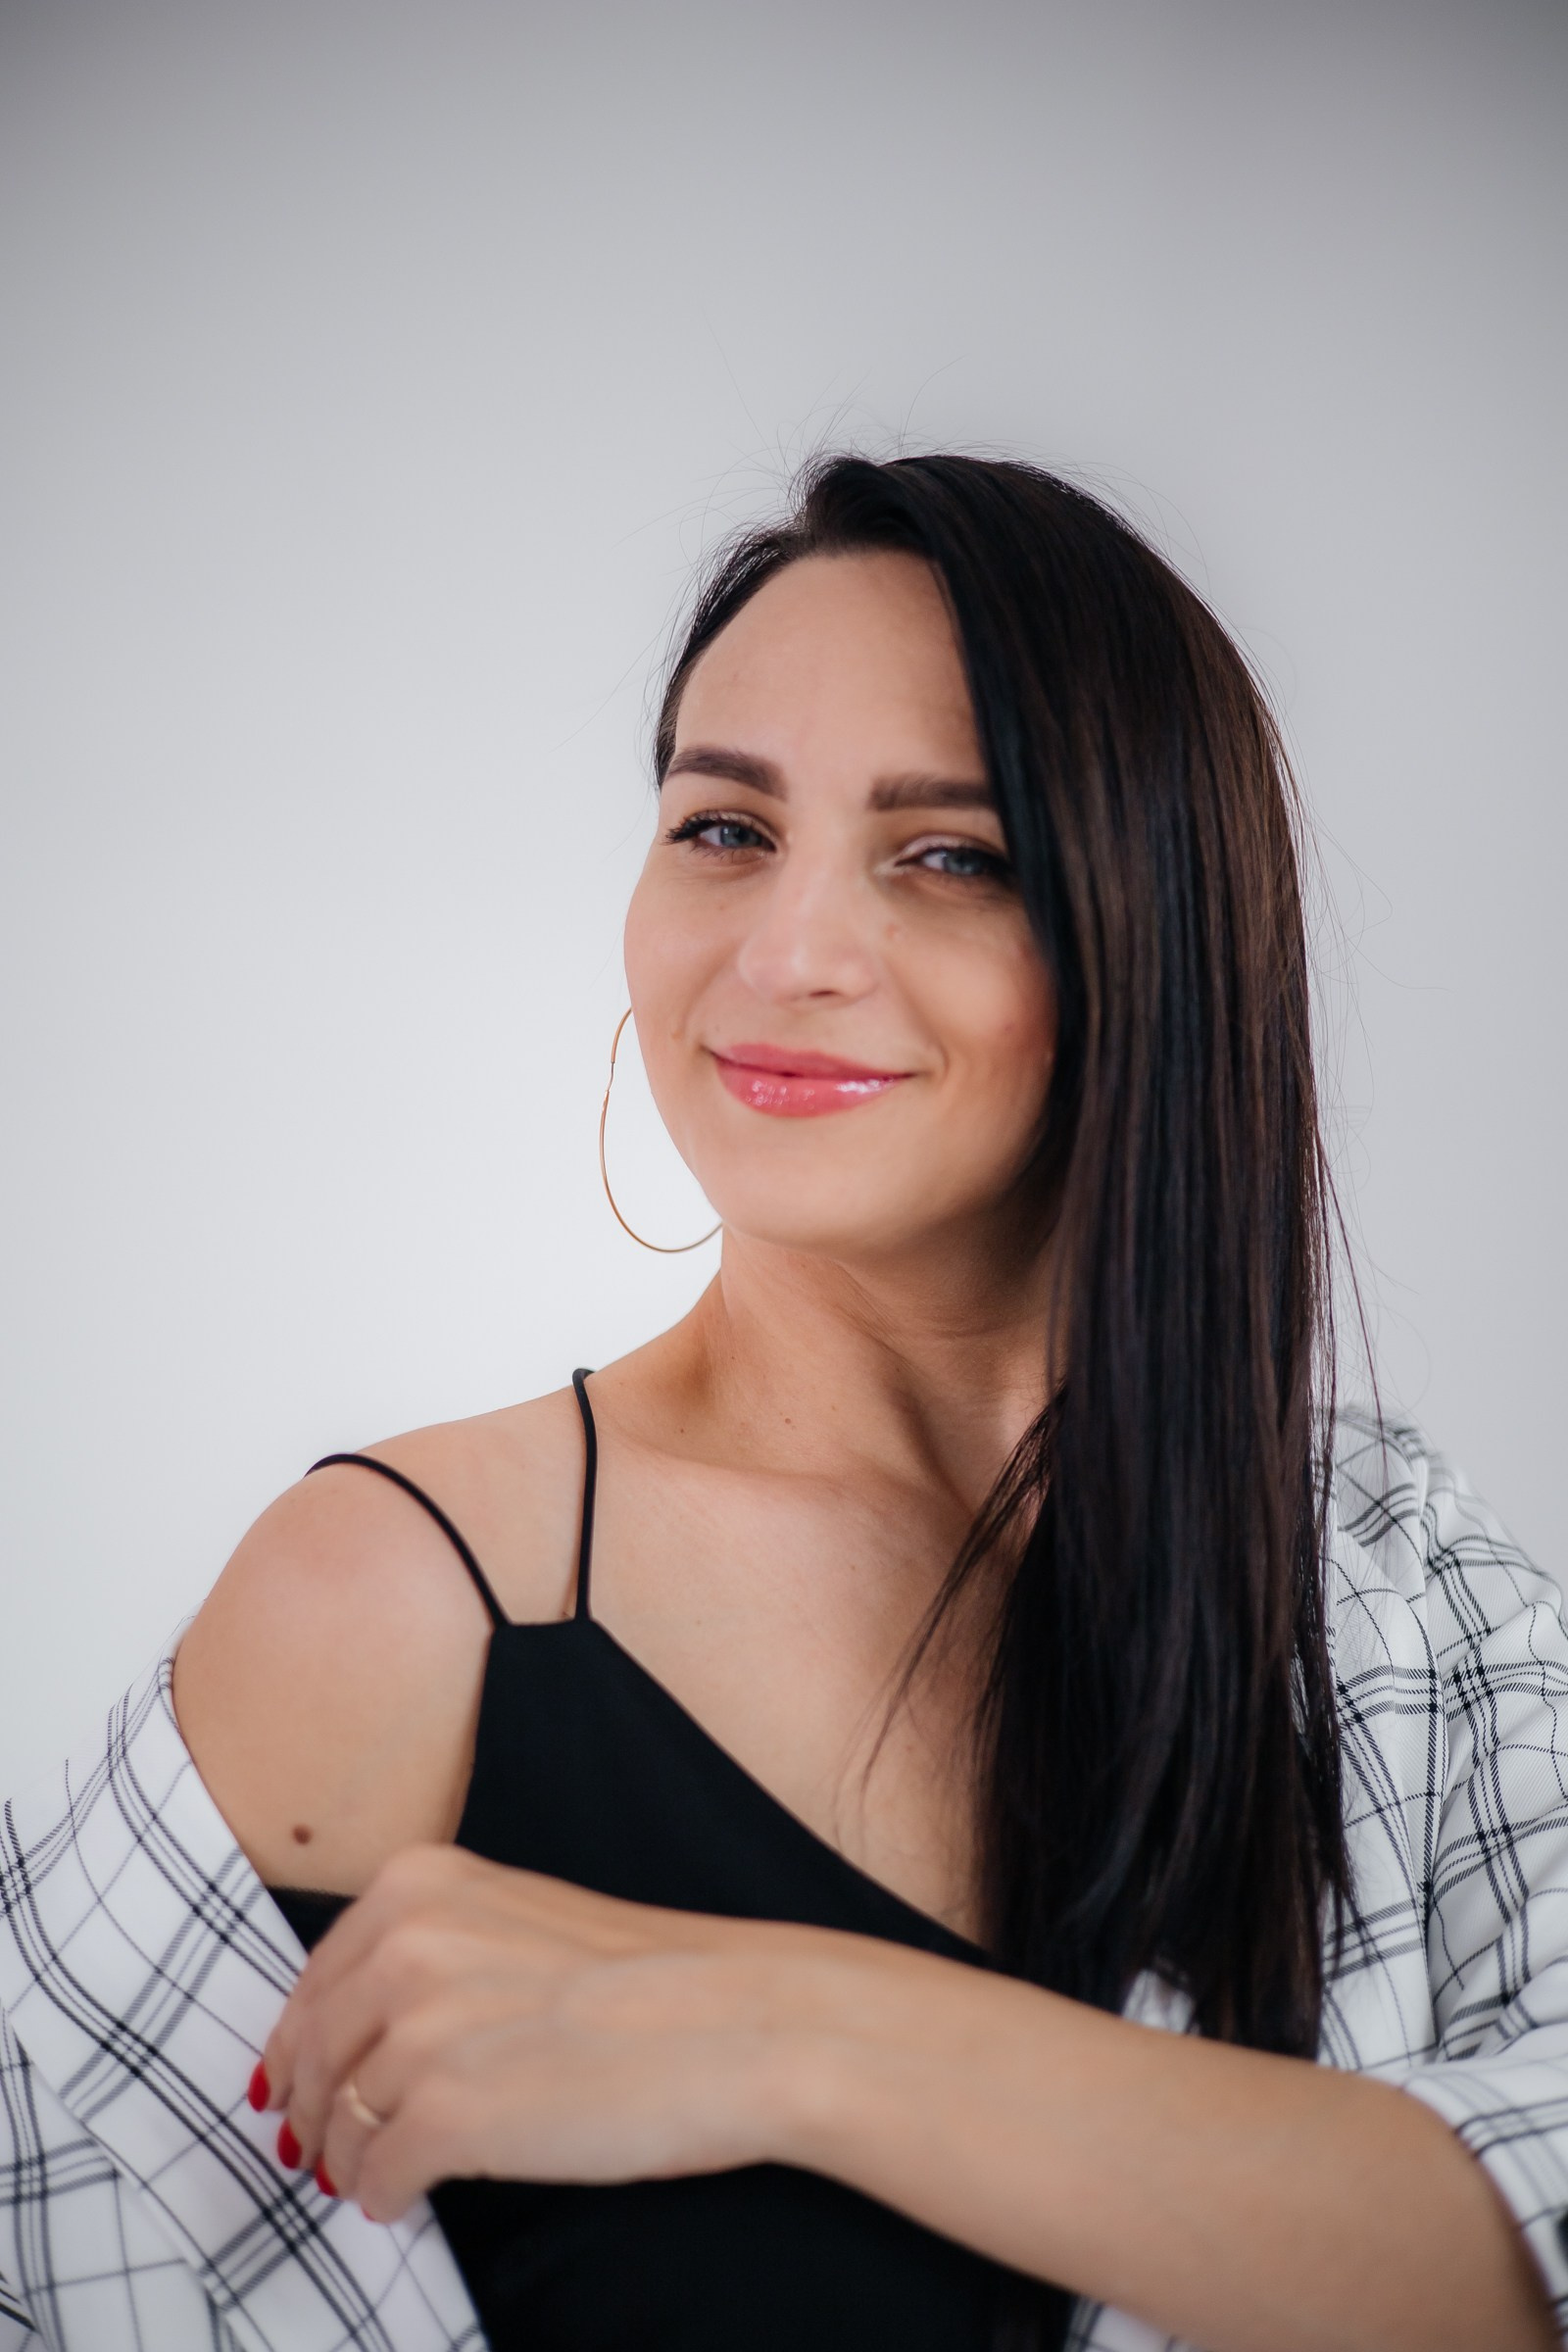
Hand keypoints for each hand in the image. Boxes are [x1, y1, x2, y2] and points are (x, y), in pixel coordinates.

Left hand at [256, 1844, 802, 2220]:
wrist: (739, 2022)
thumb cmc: (652, 1976)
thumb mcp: (523, 1916)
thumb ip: (437, 1948)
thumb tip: (364, 2025)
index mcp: (422, 1884)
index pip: (318, 1975)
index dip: (299, 2038)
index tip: (289, 2077)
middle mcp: (408, 1945)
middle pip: (315, 2051)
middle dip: (308, 2107)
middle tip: (310, 2146)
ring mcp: (422, 2033)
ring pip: (339, 2120)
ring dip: (347, 2158)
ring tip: (366, 2177)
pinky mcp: (447, 2117)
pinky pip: (376, 2175)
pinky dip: (382, 2195)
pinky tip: (401, 2201)